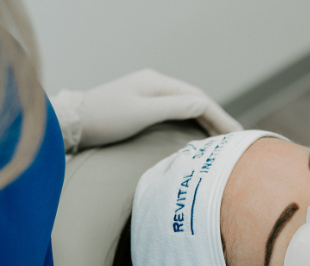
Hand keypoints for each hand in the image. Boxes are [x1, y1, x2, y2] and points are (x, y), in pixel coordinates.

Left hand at [78, 68, 241, 148]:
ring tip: (223, 139)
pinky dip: (191, 123)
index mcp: (158, 83)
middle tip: (236, 139)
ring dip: (206, 121)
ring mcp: (149, 95)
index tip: (235, 134)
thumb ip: (174, 108)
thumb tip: (204, 104)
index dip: (219, 116)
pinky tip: (198, 134)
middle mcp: (156, 85)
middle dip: (217, 119)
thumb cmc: (105, 118)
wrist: (73, 121)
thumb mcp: (142, 113)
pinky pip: (176, 113)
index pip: (198, 98)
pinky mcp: (143, 107)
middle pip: (195, 101)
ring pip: (187, 107)